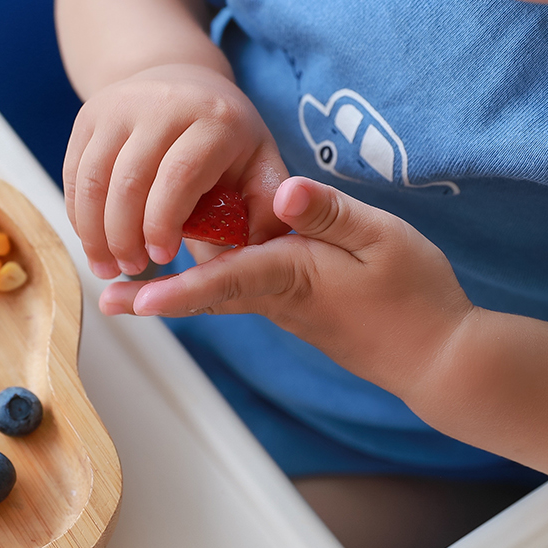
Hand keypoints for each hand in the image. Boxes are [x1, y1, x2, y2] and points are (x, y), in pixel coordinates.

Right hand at [63, 63, 290, 278]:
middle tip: (132, 269)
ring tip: (108, 266)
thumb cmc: (226, 139)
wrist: (183, 81)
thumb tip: (257, 252)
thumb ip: (267, 210)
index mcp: (213, 119)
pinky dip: (78, 215)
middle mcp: (163, 104)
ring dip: (94, 232)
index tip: (163, 259)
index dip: (164, 223)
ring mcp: (119, 106)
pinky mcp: (88, 116)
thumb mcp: (261, 165)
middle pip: (129, 180)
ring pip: (92, 179)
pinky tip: (93, 241)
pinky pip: (74, 173)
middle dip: (124, 236)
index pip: (179, 174)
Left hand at [100, 177, 474, 396]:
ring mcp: (285, 307)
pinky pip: (241, 293)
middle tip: (109, 301)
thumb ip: (329, 213)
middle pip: (206, 295)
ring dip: (175, 292)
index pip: (224, 280)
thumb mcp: (381, 238)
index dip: (177, 288)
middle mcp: (278, 296)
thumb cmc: (415, 294)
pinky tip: (194, 267)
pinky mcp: (296, 307)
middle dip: (156, 298)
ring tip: (129, 291)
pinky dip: (208, 286)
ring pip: (221, 295)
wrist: (438, 356)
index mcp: (292, 274)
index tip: (136, 299)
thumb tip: (280, 191)